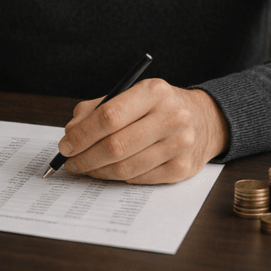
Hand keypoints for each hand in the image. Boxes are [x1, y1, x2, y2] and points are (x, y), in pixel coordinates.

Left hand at [58, 79, 228, 183]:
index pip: (109, 116)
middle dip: (85, 157)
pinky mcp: (182, 168)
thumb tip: (71, 132)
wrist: (204, 120)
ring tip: (85, 168)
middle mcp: (171, 117)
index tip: (65, 145)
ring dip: (98, 171)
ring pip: (126, 167)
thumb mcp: (132, 94)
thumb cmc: (159, 107)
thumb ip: (98, 109)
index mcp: (154, 92)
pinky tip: (109, 171)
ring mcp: (179, 145)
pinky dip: (118, 177)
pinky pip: (139, 179)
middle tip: (70, 162)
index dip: (82, 134)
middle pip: (116, 145)